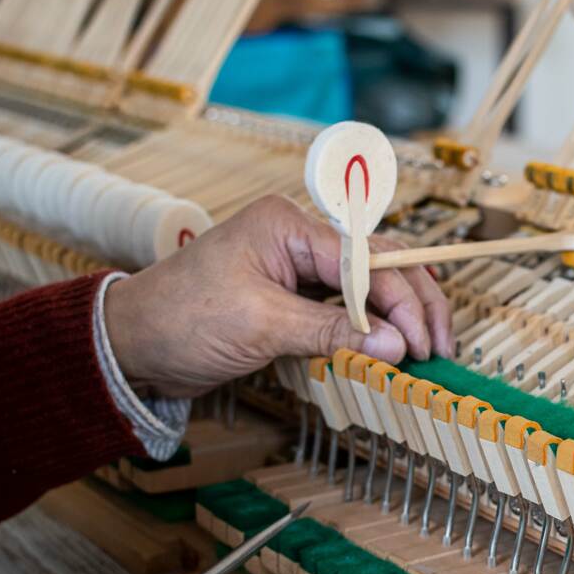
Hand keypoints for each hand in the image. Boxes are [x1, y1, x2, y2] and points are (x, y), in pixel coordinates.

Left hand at [105, 195, 452, 398]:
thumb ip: (332, 333)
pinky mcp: (292, 298)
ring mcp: (297, 268)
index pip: (367, 262)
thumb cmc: (181, 320)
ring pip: (369, 286)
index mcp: (289, 226)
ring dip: (400, 316)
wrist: (131, 344)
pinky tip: (394, 345)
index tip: (423, 344)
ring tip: (428, 348)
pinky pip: (346, 308)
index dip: (403, 303)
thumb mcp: (260, 325)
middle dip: (415, 304)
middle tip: (442, 345)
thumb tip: (396, 345)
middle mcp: (299, 239)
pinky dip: (372, 328)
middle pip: (380, 265)